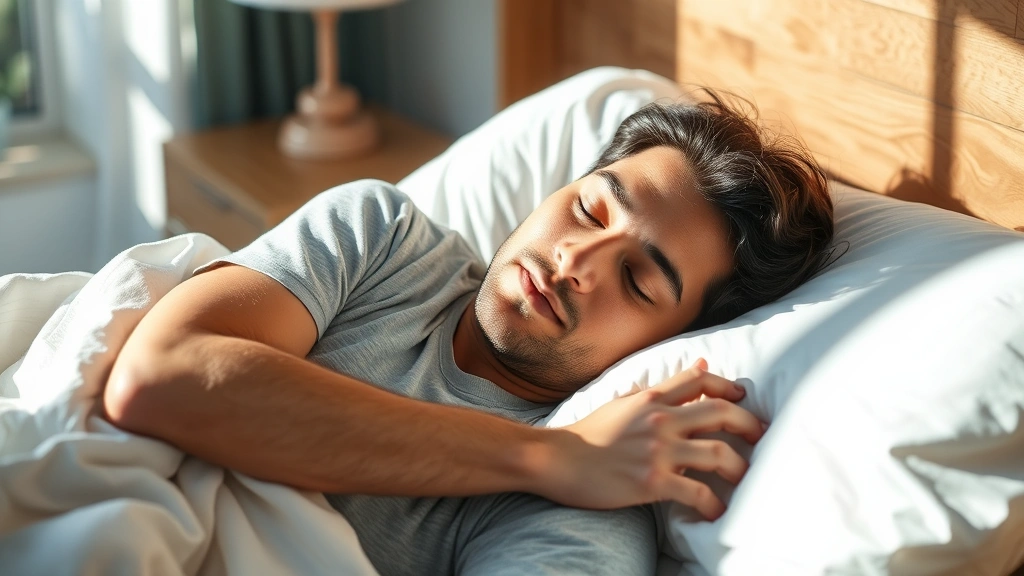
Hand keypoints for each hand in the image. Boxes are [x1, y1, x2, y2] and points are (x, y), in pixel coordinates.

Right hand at [544, 359, 765, 519]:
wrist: (556, 459)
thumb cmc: (588, 433)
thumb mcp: (625, 401)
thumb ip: (663, 388)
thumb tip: (700, 365)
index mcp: (651, 398)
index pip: (700, 381)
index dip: (729, 387)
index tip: (743, 398)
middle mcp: (660, 420)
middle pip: (721, 412)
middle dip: (749, 425)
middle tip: (759, 437)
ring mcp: (657, 451)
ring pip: (718, 454)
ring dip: (739, 468)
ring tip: (742, 478)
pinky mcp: (652, 482)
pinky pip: (697, 492)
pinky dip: (713, 503)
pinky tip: (715, 510)